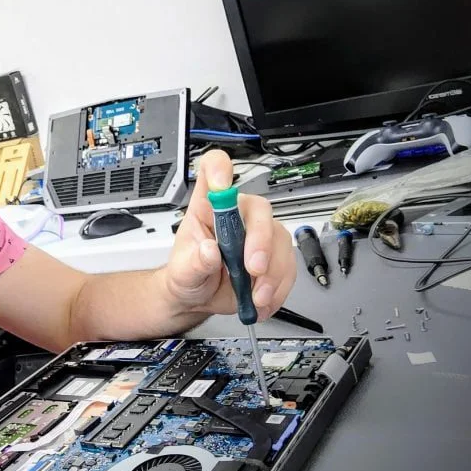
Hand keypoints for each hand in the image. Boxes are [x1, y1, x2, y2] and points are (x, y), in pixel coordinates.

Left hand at [161, 149, 294, 319]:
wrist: (198, 299)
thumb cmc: (188, 274)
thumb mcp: (182, 272)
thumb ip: (194, 262)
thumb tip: (209, 251)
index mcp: (208, 209)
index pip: (213, 171)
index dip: (220, 169)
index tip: (222, 183)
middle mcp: (236, 216)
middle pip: (259, 211)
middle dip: (261, 242)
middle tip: (253, 270)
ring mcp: (257, 235)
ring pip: (280, 240)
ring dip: (273, 273)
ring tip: (256, 297)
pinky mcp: (274, 256)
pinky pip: (288, 265)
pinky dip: (279, 287)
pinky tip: (263, 301)